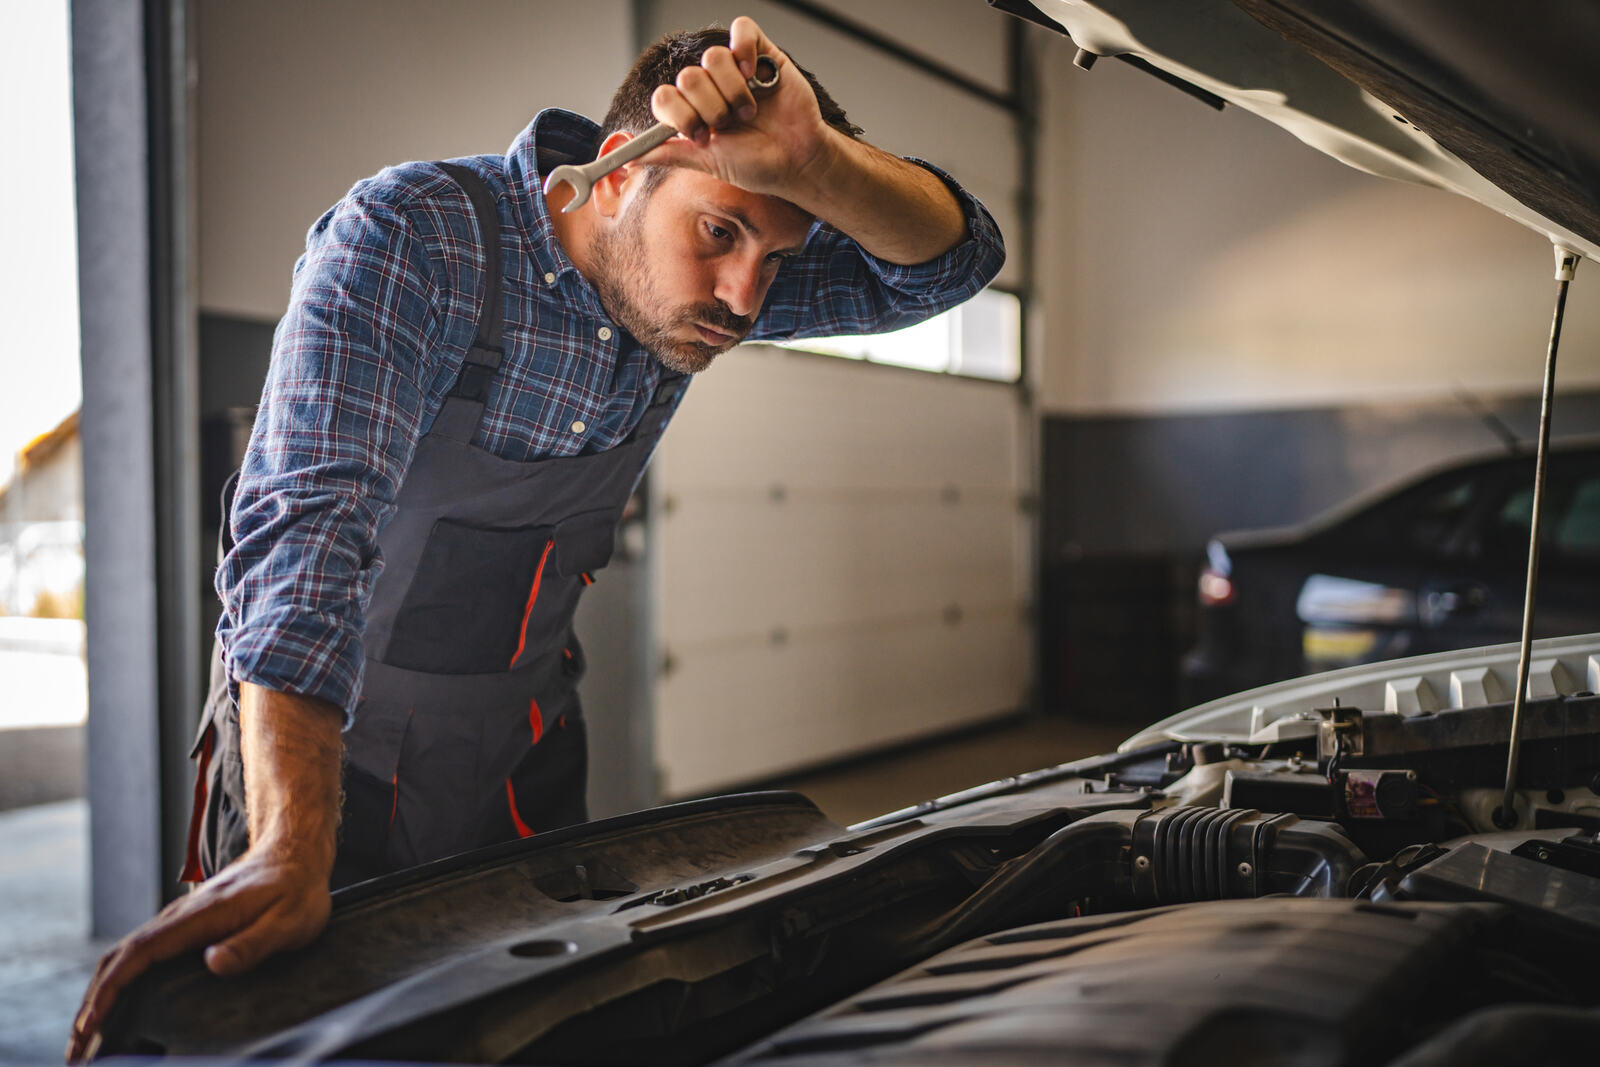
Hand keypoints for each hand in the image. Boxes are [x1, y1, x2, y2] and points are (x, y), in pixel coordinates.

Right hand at [65, 846, 331, 1062]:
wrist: (293, 853)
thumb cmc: (296, 890)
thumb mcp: (291, 921)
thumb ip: (253, 943)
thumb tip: (214, 964)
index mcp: (200, 917)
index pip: (141, 953)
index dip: (112, 989)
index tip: (91, 1024)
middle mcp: (180, 917)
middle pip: (119, 958)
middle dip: (93, 1003)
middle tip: (76, 1051)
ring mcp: (179, 921)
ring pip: (125, 957)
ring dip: (100, 995)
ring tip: (86, 1040)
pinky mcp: (184, 927)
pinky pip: (140, 956)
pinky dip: (118, 983)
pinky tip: (117, 1008)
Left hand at [644, 16, 838, 198]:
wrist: (797, 161)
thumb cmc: (757, 164)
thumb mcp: (706, 163)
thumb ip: (667, 154)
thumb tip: (628, 159)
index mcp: (691, 111)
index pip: (664, 96)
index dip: (680, 114)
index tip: (702, 135)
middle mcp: (709, 87)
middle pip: (687, 77)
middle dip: (711, 108)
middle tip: (731, 124)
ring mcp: (734, 69)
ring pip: (712, 57)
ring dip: (732, 90)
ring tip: (750, 110)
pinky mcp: (761, 53)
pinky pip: (741, 29)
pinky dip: (744, 49)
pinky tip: (753, 73)